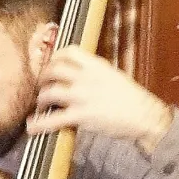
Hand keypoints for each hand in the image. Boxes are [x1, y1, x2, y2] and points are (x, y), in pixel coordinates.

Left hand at [28, 46, 173, 149]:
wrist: (146, 116)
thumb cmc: (131, 99)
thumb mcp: (114, 77)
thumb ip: (95, 74)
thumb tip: (78, 74)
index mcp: (97, 67)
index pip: (70, 52)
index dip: (55, 57)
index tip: (50, 63)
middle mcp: (88, 78)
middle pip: (54, 70)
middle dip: (42, 77)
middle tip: (41, 85)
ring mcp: (83, 96)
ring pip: (49, 92)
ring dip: (40, 99)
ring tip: (40, 105)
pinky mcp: (81, 115)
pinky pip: (53, 119)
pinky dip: (39, 124)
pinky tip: (32, 127)